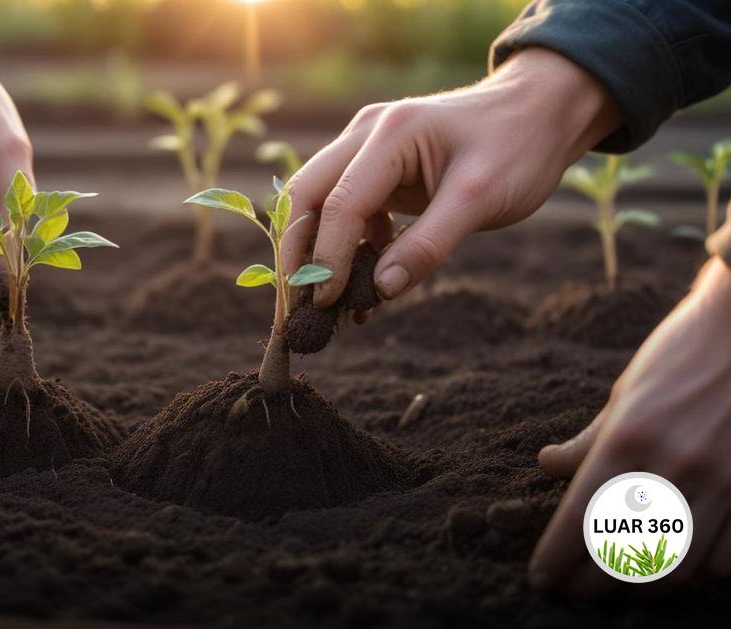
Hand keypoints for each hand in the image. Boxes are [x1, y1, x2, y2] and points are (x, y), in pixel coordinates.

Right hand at [282, 47, 621, 307]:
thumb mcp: (481, 200)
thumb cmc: (518, 148)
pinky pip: (346, 210)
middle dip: (296, 253)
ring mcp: (367, 148)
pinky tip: (363, 286)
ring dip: (317, 253)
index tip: (325, 303)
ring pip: (318, 204)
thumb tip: (381, 289)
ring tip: (328, 306)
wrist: (540, 113)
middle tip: (297, 306)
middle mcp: (366, 134)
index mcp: (392, 134)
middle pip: (306, 196)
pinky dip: (347, 249)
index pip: (340, 203)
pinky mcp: (376, 168)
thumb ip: (429, 245)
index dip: (327, 257)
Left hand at [531, 260, 730, 593]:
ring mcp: (722, 484)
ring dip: (645, 584)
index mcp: (628, 438)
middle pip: (624, 556)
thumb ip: (589, 439)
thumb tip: (548, 466)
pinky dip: (702, 570)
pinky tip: (683, 562)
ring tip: (625, 582)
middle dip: (593, 584)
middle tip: (578, 590)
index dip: (556, 559)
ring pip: (677, 568)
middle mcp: (673, 467)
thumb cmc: (683, 354)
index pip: (579, 520)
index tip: (542, 578)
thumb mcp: (625, 392)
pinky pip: (726, 560)